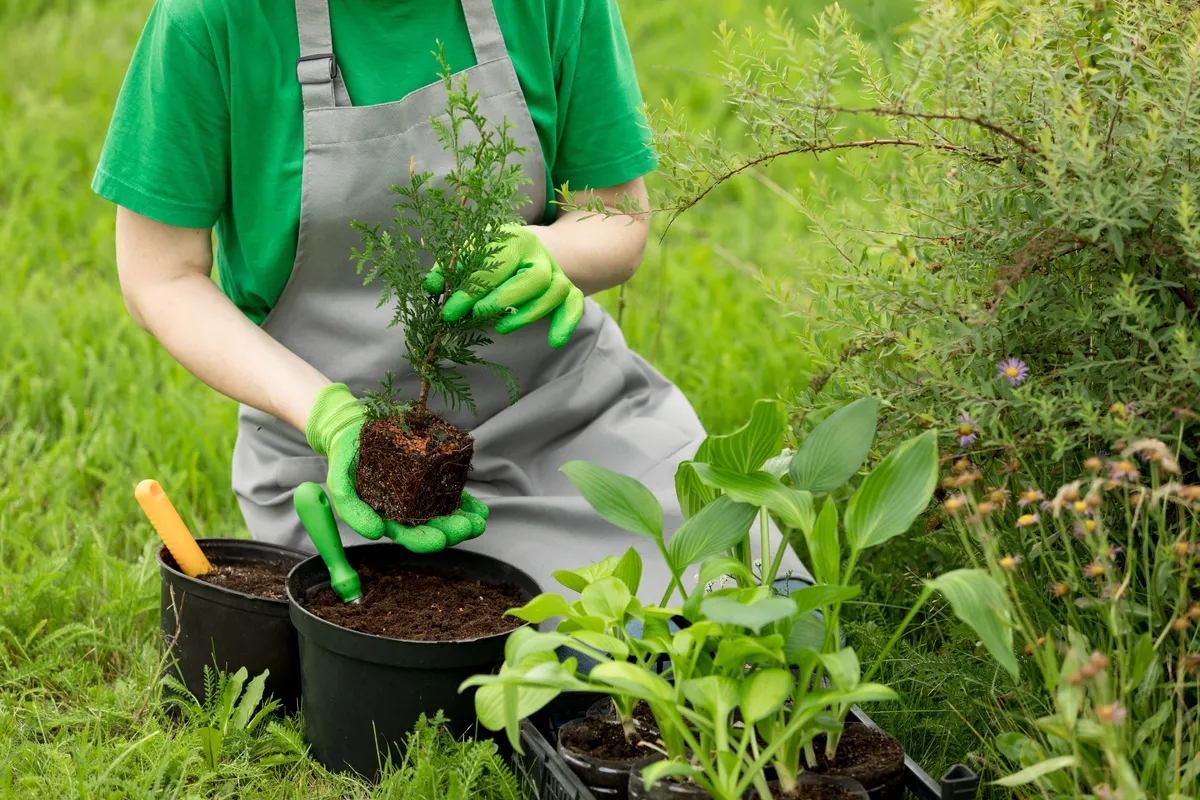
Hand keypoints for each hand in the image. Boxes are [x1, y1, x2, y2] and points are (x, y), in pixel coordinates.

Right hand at [304, 383, 488, 551]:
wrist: (351, 431)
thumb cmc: (344, 462)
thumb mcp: (340, 486)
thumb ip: (354, 511)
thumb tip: (376, 534)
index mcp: (387, 518)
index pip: (408, 536)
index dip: (424, 540)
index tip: (440, 540)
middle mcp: (407, 511)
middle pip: (433, 527)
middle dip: (452, 530)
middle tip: (467, 528)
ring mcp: (421, 494)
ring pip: (446, 513)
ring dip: (465, 519)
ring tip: (479, 521)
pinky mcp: (431, 475)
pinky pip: (451, 491)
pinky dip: (466, 501)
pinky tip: (480, 508)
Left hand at [422, 223, 584, 347]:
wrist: (522, 249)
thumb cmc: (489, 254)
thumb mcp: (466, 254)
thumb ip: (448, 270)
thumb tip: (431, 287)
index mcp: (513, 239)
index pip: (494, 266)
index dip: (470, 291)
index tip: (449, 312)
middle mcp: (540, 255)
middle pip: (535, 277)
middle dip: (505, 299)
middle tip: (477, 315)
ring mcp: (557, 273)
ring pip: (555, 293)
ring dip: (528, 314)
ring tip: (500, 327)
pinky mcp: (567, 290)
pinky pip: (575, 305)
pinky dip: (567, 322)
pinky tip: (554, 341)